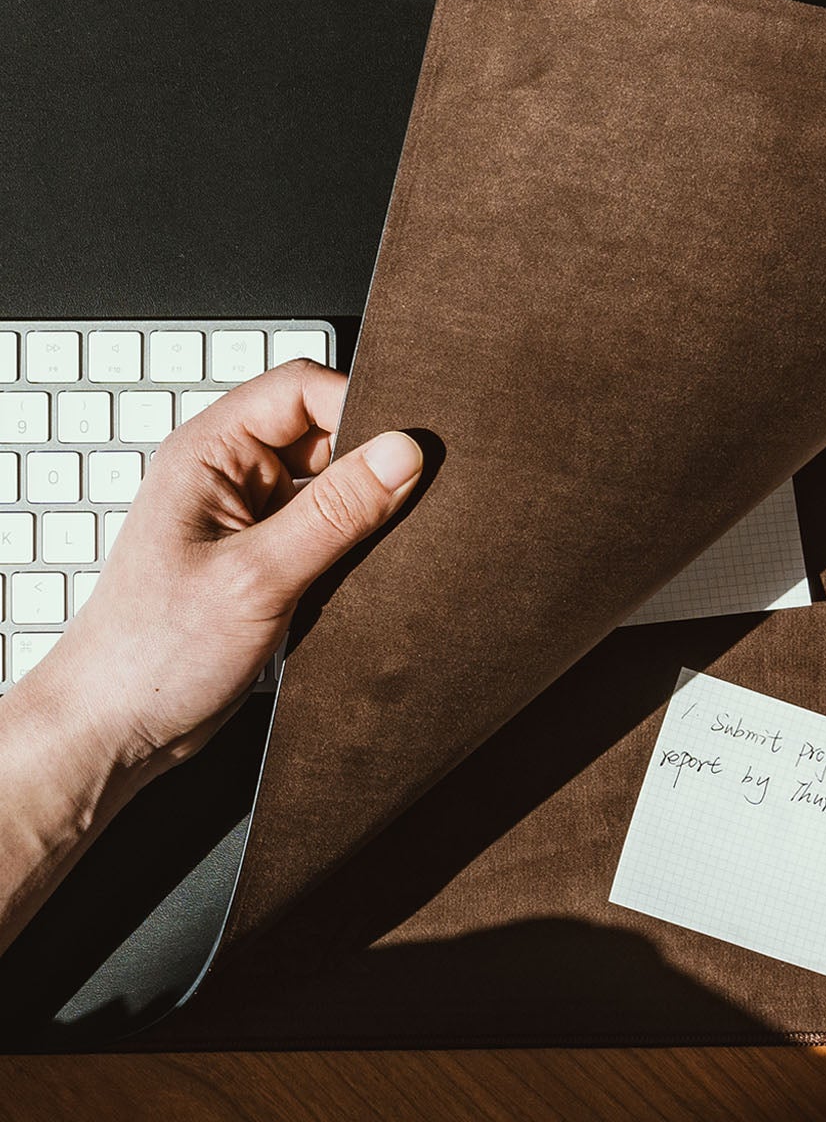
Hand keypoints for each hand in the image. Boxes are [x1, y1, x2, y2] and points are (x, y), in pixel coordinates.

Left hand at [37, 360, 422, 780]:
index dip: (360, 407)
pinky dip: (358, 542)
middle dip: (370, 459)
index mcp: (210, 453)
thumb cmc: (152, 655)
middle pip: (325, 431)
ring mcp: (252, 517)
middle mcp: (231, 475)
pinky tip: (373, 567)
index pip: (303, 389)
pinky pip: (331, 528)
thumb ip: (338, 511)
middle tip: (409, 493)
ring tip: (388, 537)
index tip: (407, 450)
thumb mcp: (259, 577)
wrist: (119, 732)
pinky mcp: (269, 558)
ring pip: (334, 482)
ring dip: (365, 507)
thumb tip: (404, 454)